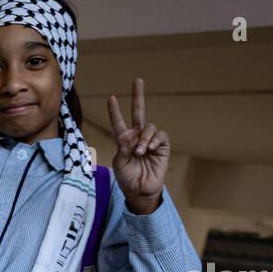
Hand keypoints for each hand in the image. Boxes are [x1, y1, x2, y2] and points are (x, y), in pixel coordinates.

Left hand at [107, 79, 168, 214]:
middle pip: (138, 112)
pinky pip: (160, 135)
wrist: (140, 191)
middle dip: (138, 96)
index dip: (115, 111)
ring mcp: (150, 140)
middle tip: (138, 80)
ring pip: (149, 127)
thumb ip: (122, 148)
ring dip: (144, 139)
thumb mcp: (119, 163)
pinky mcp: (162, 146)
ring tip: (141, 152)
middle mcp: (137, 137)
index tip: (110, 98)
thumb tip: (131, 137)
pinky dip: (154, 140)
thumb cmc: (127, 178)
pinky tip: (150, 149)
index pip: (119, 123)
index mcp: (124, 140)